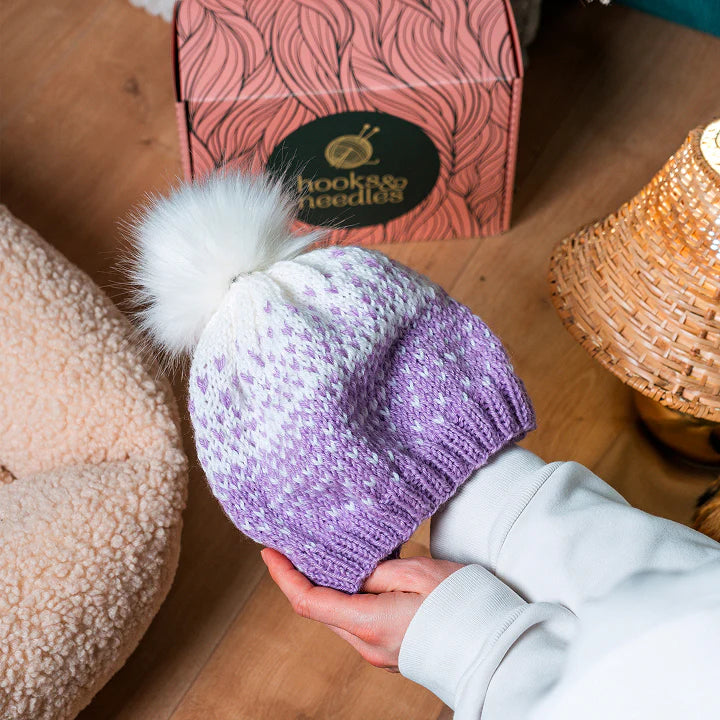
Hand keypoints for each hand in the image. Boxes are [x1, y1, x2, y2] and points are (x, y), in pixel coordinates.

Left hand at [261, 548, 462, 671]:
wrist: (493, 646)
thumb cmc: (461, 604)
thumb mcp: (417, 573)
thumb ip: (375, 570)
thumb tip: (351, 569)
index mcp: (368, 623)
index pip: (308, 601)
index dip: (284, 576)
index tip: (270, 551)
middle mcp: (366, 644)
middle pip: (319, 608)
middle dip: (304, 577)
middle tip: (299, 544)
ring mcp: (376, 652)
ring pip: (337, 615)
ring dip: (328, 587)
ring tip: (330, 553)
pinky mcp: (388, 651)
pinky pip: (356, 622)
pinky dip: (348, 598)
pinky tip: (359, 575)